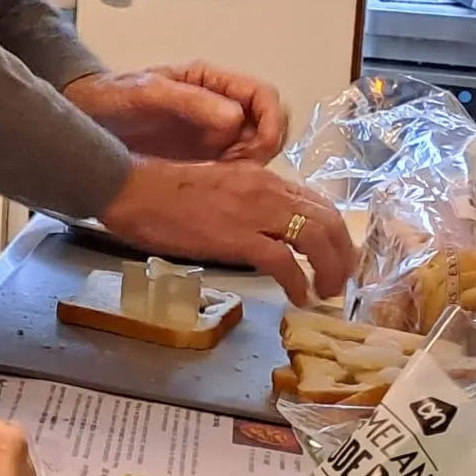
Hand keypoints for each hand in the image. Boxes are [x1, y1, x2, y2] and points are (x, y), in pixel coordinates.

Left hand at [64, 63, 287, 164]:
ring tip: (222, 178)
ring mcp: (212, 135)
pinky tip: (214, 188)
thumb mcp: (148, 93)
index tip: (262, 142)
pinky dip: (233, 181)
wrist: (84, 118)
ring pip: (254, 152)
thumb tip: (234, 118)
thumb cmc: (112, 96)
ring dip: (250, 168)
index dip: (271, 119)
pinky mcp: (202, 160)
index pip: (263, 96)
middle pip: (266, 127)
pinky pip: (232, 171)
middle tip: (240, 166)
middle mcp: (219, 108)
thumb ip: (191, 101)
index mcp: (213, 84)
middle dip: (262, 147)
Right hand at [101, 160, 353, 304]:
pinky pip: (284, 263)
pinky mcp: (238, 236)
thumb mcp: (220, 187)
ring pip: (317, 240)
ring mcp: (255, 212)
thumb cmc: (165, 191)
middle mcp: (268, 190)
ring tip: (324, 292)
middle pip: (328, 222)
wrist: (132, 189)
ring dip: (329, 271)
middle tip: (338, 281)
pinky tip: (298, 297)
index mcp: (264, 177)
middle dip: (343, 255)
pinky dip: (298, 283)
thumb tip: (266, 230)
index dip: (336, 234)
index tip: (334, 257)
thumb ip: (249, 203)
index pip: (318, 203)